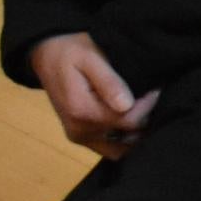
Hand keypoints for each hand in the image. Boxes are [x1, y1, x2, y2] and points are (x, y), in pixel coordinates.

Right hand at [30, 33, 152, 161]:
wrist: (45, 56)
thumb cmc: (70, 52)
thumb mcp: (90, 57)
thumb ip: (108, 82)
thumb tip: (127, 105)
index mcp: (82, 111)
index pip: (129, 121)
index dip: (147, 106)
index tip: (155, 89)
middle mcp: (79, 131)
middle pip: (126, 137)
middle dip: (144, 118)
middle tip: (149, 97)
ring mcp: (79, 137)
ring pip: (119, 149)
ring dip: (135, 133)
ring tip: (143, 108)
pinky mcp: (80, 138)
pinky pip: (108, 147)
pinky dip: (123, 138)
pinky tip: (131, 119)